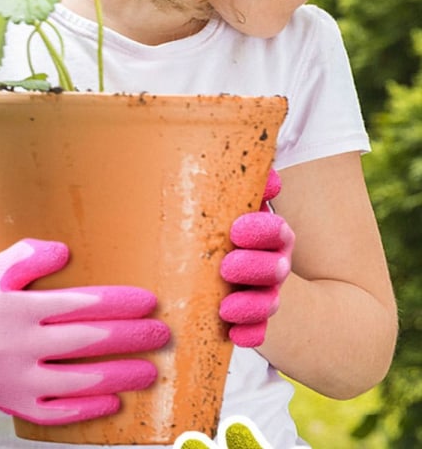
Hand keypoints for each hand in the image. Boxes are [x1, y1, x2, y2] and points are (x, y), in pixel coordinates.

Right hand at [0, 239, 169, 424]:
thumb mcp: (0, 267)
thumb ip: (32, 255)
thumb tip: (66, 252)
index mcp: (21, 307)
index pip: (81, 303)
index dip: (119, 302)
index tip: (149, 301)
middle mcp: (21, 344)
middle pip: (87, 341)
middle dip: (130, 337)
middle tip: (161, 334)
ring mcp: (18, 379)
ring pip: (78, 381)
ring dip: (119, 375)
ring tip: (151, 371)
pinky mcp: (16, 405)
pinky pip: (57, 412)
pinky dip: (88, 409)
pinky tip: (115, 401)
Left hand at [219, 169, 293, 347]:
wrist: (285, 296)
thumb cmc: (248, 242)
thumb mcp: (252, 219)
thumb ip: (254, 195)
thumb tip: (270, 176)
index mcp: (274, 239)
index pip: (276, 233)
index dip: (261, 230)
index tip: (238, 229)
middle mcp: (274, 268)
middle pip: (273, 268)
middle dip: (253, 267)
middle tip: (228, 266)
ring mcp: (269, 298)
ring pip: (266, 302)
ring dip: (250, 304)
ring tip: (226, 306)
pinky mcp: (259, 327)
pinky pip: (258, 333)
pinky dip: (249, 334)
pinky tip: (236, 335)